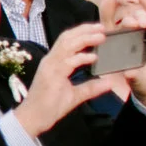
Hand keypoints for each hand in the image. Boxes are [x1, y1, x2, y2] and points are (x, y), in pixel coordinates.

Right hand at [15, 22, 124, 137]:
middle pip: (67, 37)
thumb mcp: (76, 95)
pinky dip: (82, 57)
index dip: (82, 32)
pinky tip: (94, 57)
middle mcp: (50, 60)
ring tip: (101, 36)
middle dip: (85, 30)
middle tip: (102, 27)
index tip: (98, 30)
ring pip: (67, 45)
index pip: (67, 40)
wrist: (34, 118)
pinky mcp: (51, 75)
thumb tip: (110, 83)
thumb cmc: (50, 106)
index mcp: (54, 62)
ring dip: (85, 38)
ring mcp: (50, 66)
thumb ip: (92, 87)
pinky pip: (68, 62)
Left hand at [127, 20, 145, 107]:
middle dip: (141, 19)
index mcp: (129, 43)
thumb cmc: (142, 81)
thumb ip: (133, 76)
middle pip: (141, 22)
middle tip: (142, 23)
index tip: (130, 24)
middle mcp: (143, 37)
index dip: (127, 24)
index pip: (125, 29)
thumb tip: (128, 74)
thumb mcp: (137, 80)